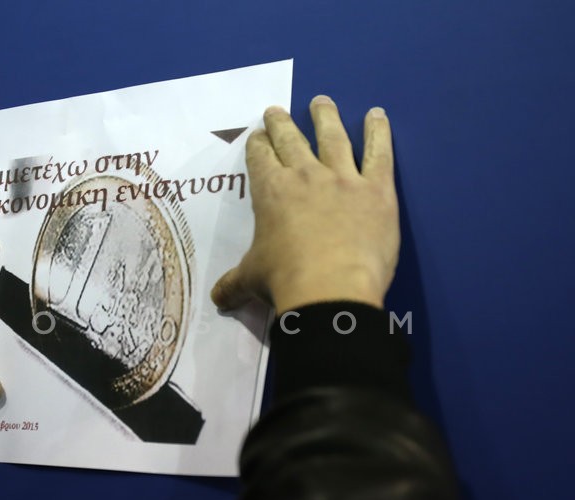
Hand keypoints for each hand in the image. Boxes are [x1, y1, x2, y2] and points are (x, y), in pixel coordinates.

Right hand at [210, 95, 398, 313]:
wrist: (330, 290)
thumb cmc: (285, 281)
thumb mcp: (251, 280)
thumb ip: (234, 284)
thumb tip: (217, 299)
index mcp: (270, 192)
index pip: (260, 157)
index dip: (257, 144)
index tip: (257, 136)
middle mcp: (305, 175)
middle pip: (291, 140)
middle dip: (281, 123)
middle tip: (276, 110)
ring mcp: (343, 178)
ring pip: (333, 137)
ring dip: (326, 117)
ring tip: (322, 102)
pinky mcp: (377, 189)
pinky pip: (379, 153)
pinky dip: (379, 132)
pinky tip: (376, 115)